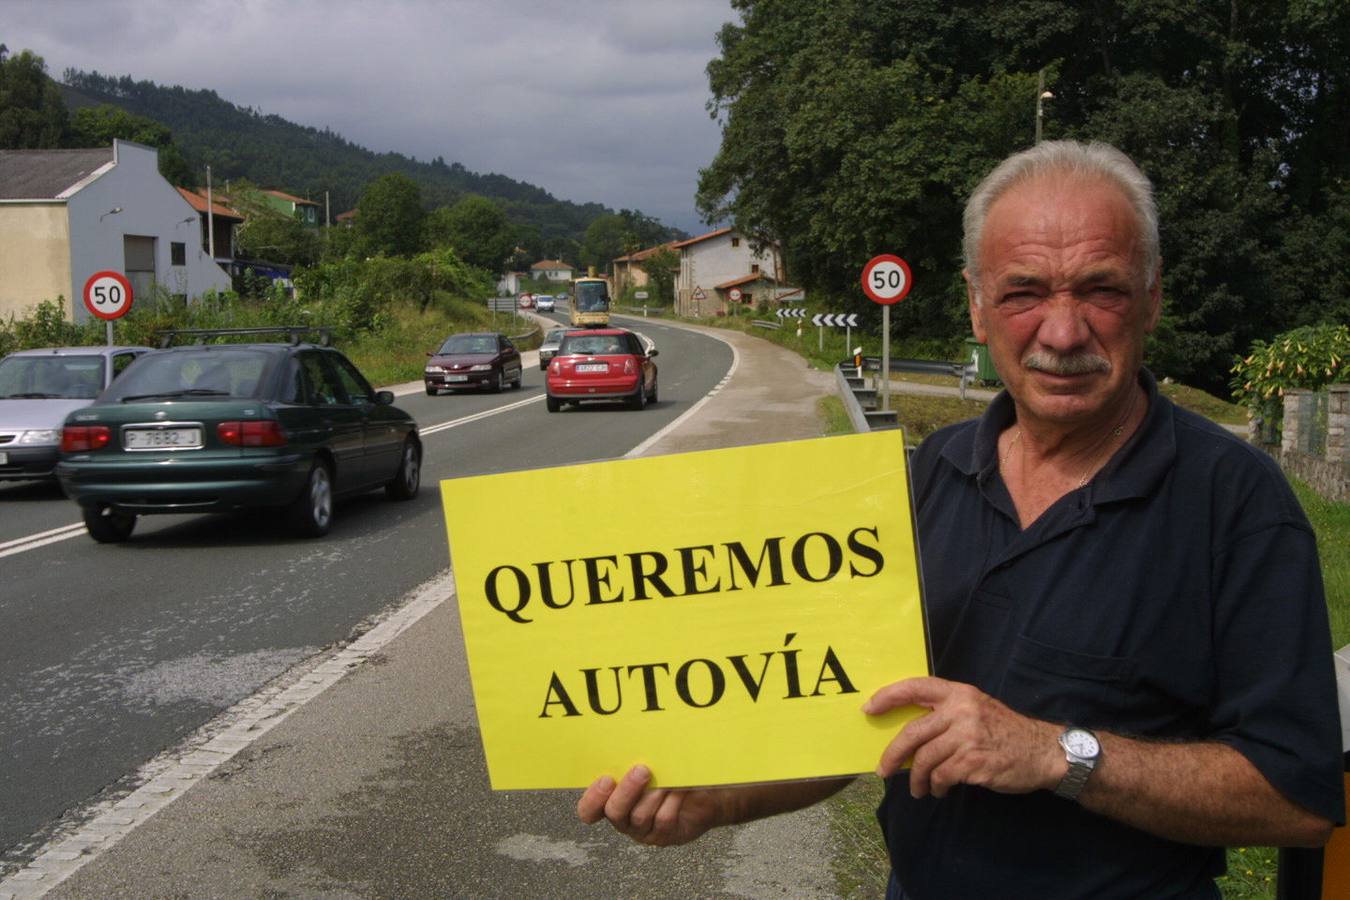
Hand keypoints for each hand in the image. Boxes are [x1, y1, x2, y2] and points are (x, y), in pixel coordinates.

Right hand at [576, 765, 724, 845]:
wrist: (703, 793)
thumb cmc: (671, 774)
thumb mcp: (650, 765)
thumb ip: (633, 759)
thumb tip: (630, 738)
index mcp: (612, 802)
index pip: (589, 810)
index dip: (593, 798)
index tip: (607, 778)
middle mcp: (624, 819)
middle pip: (615, 812)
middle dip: (627, 791)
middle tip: (642, 770)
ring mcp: (644, 831)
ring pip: (640, 816)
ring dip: (653, 794)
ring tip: (666, 778)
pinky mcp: (666, 836)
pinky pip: (663, 819)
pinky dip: (671, 801)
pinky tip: (680, 789)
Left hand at [863, 676, 1061, 797]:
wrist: (1044, 752)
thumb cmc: (1006, 733)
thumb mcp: (977, 710)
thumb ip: (947, 714)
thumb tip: (909, 734)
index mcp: (959, 693)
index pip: (916, 687)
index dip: (888, 696)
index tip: (869, 709)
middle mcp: (961, 711)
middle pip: (912, 732)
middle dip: (893, 754)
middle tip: (883, 770)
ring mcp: (968, 736)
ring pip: (925, 759)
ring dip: (916, 779)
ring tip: (918, 789)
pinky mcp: (973, 762)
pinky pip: (941, 776)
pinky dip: (936, 786)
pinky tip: (940, 790)